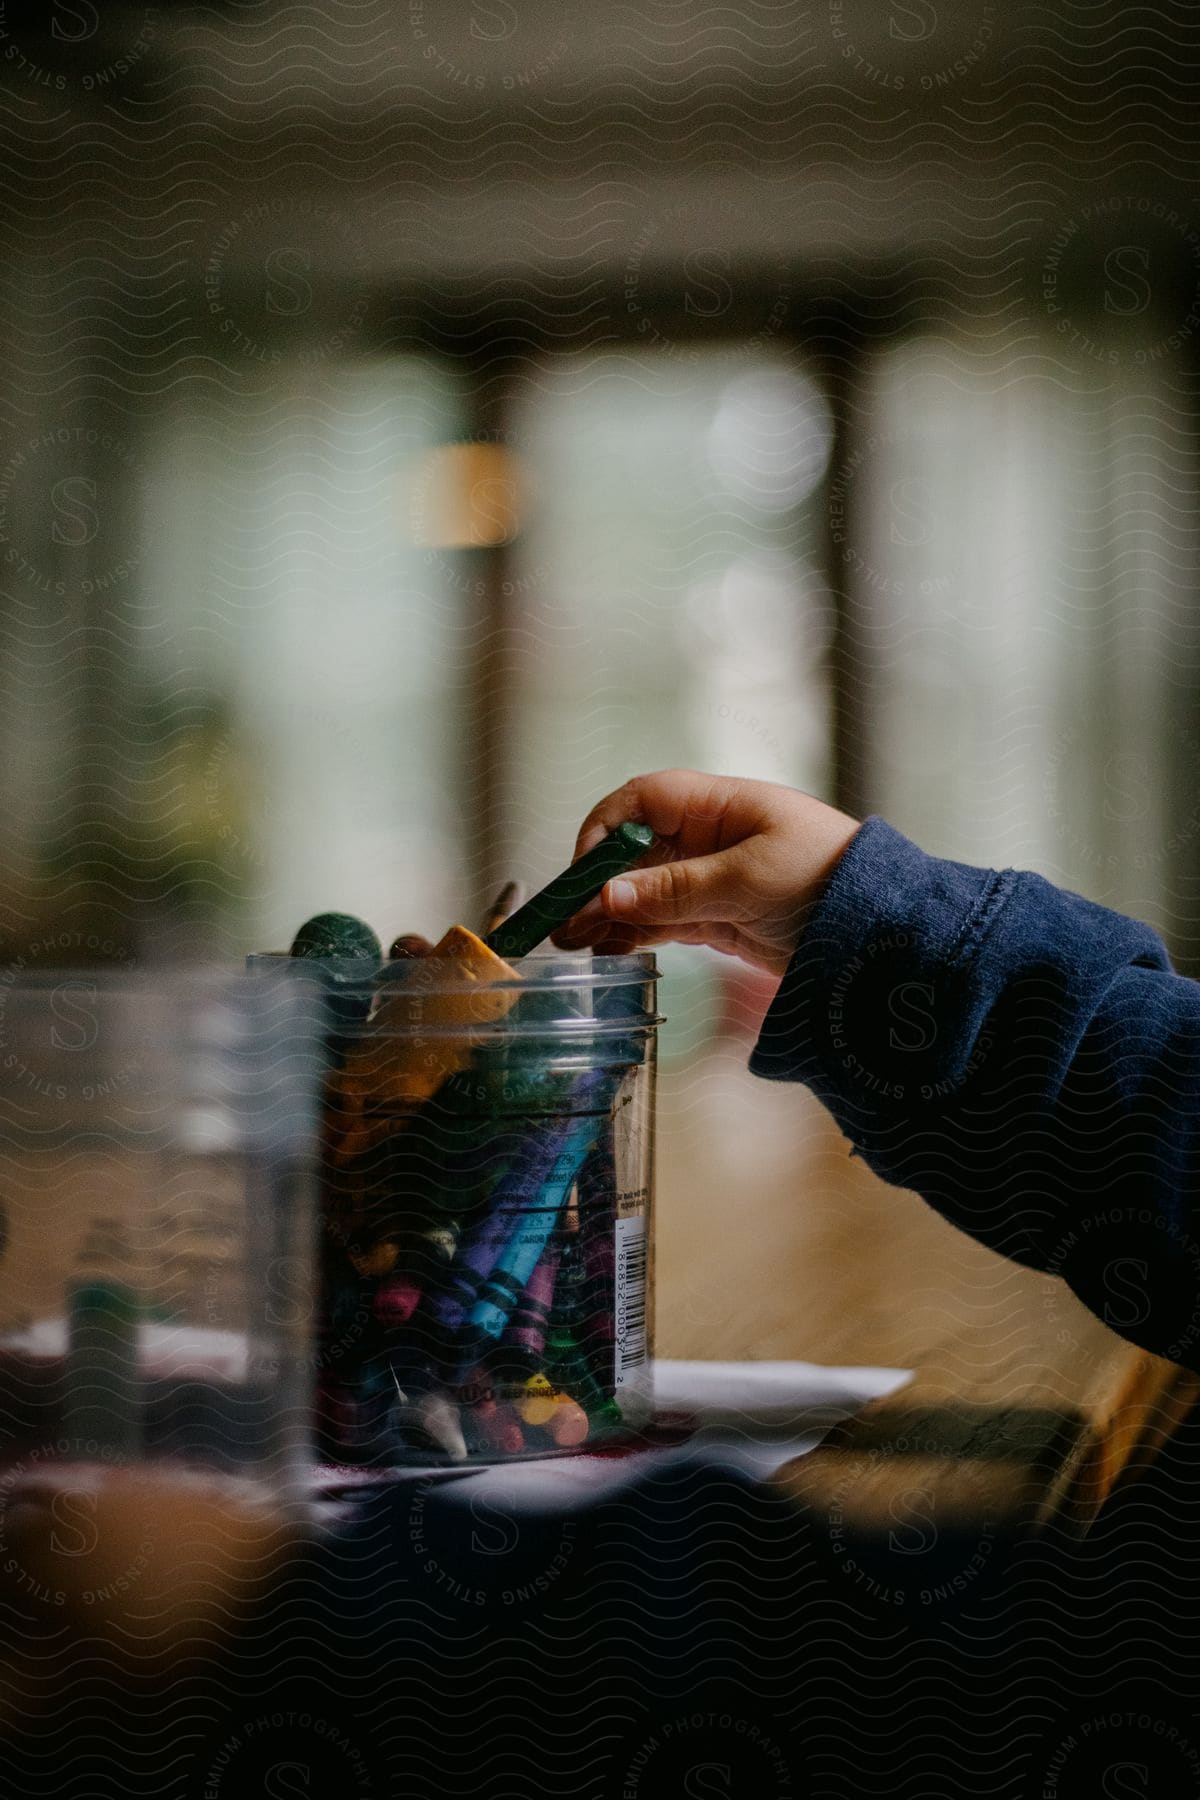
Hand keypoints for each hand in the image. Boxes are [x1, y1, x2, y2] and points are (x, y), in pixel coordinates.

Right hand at [552, 769, 861, 976]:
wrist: (885, 932)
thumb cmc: (828, 881)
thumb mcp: (746, 881)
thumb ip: (674, 891)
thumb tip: (606, 895)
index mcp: (719, 807)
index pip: (644, 801)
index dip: (607, 829)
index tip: (586, 870)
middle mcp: (710, 839)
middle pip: (636, 851)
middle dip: (598, 883)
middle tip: (565, 922)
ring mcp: (713, 880)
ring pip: (644, 891)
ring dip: (608, 914)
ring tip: (575, 944)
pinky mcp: (720, 919)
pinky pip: (664, 921)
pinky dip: (635, 934)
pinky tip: (610, 950)